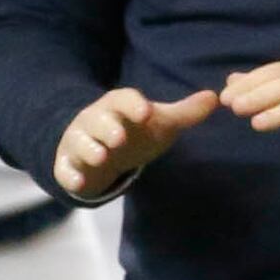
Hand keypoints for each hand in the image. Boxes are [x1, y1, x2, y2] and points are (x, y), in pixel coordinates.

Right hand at [53, 83, 219, 201]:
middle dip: (107, 127)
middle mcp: (95, 120)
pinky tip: (79, 182)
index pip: (123, 99)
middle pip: (97, 120)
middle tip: (119, 137)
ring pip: (79, 142)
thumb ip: (185, 113)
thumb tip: (215, 97)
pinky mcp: (67, 163)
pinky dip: (69, 175)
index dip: (133, 105)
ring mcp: (79, 142)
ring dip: (88, 148)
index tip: (146, 111)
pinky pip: (64, 168)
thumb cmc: (133, 131)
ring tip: (100, 157)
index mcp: (118, 107)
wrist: (98, 146)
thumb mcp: (158, 122)